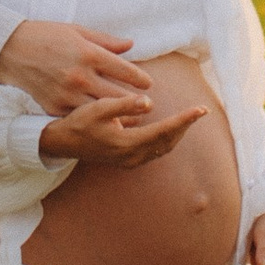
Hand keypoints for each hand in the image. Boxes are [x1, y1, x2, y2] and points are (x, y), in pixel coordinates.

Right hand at [0, 18, 143, 116]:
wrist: (9, 49)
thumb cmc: (44, 35)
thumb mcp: (76, 31)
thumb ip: (105, 41)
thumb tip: (130, 45)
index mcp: (88, 54)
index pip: (123, 69)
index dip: (139, 79)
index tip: (148, 84)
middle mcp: (80, 76)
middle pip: (116, 94)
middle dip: (135, 102)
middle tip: (147, 107)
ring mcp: (66, 94)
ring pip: (100, 111)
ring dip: (117, 116)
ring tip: (130, 119)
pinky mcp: (53, 107)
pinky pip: (78, 118)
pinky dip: (90, 121)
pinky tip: (101, 125)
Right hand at [39, 93, 208, 171]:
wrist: (63, 143)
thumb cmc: (80, 122)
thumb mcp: (99, 108)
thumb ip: (125, 105)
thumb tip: (150, 103)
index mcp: (127, 143)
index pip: (164, 130)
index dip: (184, 120)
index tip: (200, 110)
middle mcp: (132, 156)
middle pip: (168, 141)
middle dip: (185, 126)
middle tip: (200, 111)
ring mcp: (130, 161)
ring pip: (163, 148)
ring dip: (177, 134)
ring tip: (189, 118)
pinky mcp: (127, 160)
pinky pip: (155, 151)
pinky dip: (166, 139)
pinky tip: (169, 129)